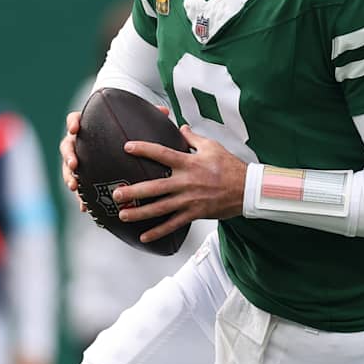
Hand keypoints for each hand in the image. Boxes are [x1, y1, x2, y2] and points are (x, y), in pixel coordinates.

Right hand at [61, 101, 173, 214]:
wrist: (118, 152)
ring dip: (69, 177)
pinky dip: (80, 197)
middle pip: (66, 146)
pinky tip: (85, 206)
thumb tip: (164, 111)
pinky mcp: (82, 177)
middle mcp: (78, 143)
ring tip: (75, 186)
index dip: (72, 123)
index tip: (75, 129)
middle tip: (74, 164)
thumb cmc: (125, 134)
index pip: (74, 120)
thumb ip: (146, 117)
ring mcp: (78, 160)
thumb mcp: (135, 125)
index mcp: (87, 126)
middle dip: (68, 155)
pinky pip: (79, 187)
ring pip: (68, 168)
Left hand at [113, 125, 243, 244]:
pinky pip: (173, 224)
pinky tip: (144, 236)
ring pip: (160, 208)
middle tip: (117, 194)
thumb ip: (193, 138)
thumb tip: (181, 127)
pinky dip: (158, 231)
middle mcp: (186, 182)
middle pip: (155, 188)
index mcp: (188, 163)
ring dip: (140, 213)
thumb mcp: (212, 146)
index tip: (127, 148)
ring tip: (123, 215)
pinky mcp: (194, 213)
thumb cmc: (230, 166)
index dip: (144, 150)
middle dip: (134, 192)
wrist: (247, 189)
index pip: (162, 154)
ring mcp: (189, 200)